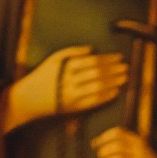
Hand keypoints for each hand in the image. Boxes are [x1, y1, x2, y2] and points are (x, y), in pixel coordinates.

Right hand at [4, 46, 130, 132]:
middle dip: (114, 70)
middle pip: (97, 74)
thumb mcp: (54, 59)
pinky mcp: (75, 108)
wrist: (30, 98)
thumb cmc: (43, 76)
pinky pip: (94, 102)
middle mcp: (69, 81)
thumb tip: (91, 49)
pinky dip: (106, 96)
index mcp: (65, 67)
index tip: (119, 57)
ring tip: (124, 78)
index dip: (108, 59)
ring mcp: (73, 95)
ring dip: (114, 82)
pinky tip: (116, 91)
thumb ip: (72, 52)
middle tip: (126, 67)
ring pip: (98, 88)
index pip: (92, 62)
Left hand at [92, 127, 156, 157]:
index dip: (103, 137)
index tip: (95, 144)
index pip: (118, 133)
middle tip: (101, 157)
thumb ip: (122, 145)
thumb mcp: (139, 151)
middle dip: (104, 151)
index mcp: (138, 142)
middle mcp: (140, 151)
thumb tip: (95, 142)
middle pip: (116, 146)